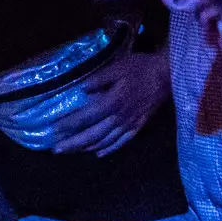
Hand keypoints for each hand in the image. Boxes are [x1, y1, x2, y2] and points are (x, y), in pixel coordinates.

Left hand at [45, 45, 171, 157]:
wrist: (168, 74)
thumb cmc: (140, 67)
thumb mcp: (117, 67)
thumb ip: (99, 79)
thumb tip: (82, 90)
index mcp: (112, 102)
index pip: (86, 117)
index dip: (69, 124)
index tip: (54, 129)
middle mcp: (119, 117)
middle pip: (93, 134)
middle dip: (73, 143)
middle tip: (56, 149)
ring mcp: (130, 124)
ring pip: (105, 141)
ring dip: (87, 148)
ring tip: (72, 151)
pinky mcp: (139, 126)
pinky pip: (122, 142)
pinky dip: (109, 149)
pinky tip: (99, 153)